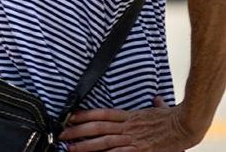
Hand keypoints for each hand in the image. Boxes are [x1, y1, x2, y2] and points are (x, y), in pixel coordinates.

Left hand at [60, 96, 199, 151]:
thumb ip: (156, 105)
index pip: (101, 113)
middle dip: (77, 131)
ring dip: (85, 146)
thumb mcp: (161, 109)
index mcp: (129, 116)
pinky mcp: (140, 150)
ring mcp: (132, 138)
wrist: (185, 125)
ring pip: (103, 141)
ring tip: (70, 149)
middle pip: (96, 127)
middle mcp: (127, 126)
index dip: (83, 115)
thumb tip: (157, 99)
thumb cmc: (174, 118)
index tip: (69, 116)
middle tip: (61, 134)